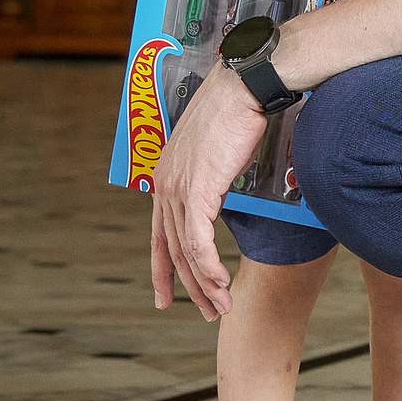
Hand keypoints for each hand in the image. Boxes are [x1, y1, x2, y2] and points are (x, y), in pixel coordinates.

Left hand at [149, 68, 266, 320]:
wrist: (243, 88)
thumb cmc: (235, 112)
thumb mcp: (215, 152)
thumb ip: (209, 178)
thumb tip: (218, 196)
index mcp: (165, 178)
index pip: (158, 235)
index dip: (161, 270)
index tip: (165, 297)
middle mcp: (165, 186)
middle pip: (171, 250)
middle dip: (189, 287)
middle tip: (208, 313)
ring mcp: (179, 188)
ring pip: (186, 251)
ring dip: (205, 284)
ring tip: (221, 307)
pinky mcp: (198, 190)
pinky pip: (199, 240)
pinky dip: (209, 266)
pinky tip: (220, 283)